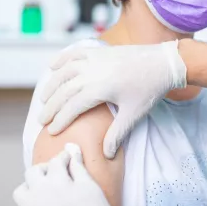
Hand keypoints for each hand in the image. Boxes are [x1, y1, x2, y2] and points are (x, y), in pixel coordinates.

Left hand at [12, 144, 123, 205]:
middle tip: (57, 174)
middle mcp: (40, 193)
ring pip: (20, 191)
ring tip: (44, 190)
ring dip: (30, 187)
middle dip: (45, 169)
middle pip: (33, 172)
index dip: (64, 158)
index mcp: (57, 181)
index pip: (56, 161)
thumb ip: (77, 165)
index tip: (69, 160)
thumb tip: (71, 148)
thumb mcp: (90, 185)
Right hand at [39, 41, 186, 157]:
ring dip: (51, 85)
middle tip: (42, 120)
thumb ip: (117, 134)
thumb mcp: (134, 114)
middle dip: (51, 106)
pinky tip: (52, 67)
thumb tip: (106, 155)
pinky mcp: (99, 50)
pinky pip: (74, 54)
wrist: (164, 63)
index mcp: (100, 88)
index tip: (52, 131)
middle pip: (63, 90)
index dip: (60, 120)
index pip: (72, 106)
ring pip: (64, 71)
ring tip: (43, 99)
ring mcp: (95, 58)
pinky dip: (61, 59)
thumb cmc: (150, 90)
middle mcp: (92, 71)